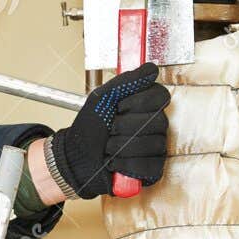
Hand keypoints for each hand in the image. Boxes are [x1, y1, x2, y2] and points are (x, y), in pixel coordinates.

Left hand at [47, 63, 170, 197]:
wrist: (77, 157)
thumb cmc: (89, 127)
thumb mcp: (102, 97)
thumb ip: (127, 81)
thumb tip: (152, 69)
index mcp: (146, 105)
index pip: (161, 96)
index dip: (139, 102)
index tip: (119, 106)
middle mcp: (155, 125)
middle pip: (159, 121)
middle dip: (126, 126)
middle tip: (111, 129)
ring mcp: (156, 147)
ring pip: (154, 144)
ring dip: (123, 146)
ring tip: (109, 146)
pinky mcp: (152, 169)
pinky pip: (151, 166)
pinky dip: (127, 164)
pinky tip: (115, 161)